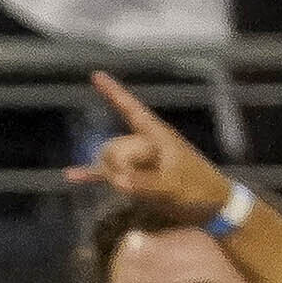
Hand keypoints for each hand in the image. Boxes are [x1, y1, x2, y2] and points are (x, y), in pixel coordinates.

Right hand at [70, 72, 235, 221]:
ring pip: (111, 160)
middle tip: (137, 182)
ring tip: (133, 189)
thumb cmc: (198, 189)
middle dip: (117, 162)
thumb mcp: (176, 186)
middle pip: (116, 144)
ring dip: (111, 174)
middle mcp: (145, 144)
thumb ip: (146, 183)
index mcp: (157, 136)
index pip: (132, 109)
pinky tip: (70, 176)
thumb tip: (117, 181)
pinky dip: (92, 174)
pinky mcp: (135, 178)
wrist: (211, 206)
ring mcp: (139, 161)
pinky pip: (108, 174)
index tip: (96, 76)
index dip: (114, 93)